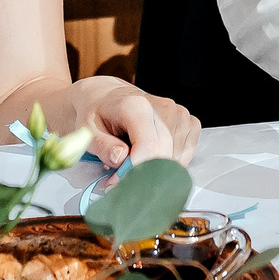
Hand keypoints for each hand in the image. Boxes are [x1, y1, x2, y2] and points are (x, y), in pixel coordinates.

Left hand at [77, 81, 199, 169]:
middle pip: (164, 155)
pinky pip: (187, 154)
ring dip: (157, 169)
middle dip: (144, 174)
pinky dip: (171, 162)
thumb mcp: (88, 130)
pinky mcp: (190, 122)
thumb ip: (104, 146)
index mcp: (136, 105)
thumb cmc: (99, 113)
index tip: (118, 182)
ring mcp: (180, 114)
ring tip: (135, 160)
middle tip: (120, 177)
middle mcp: (163, 107)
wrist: (109, 96)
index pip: (149, 146)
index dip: (135, 170)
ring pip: (177, 158)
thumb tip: (121, 160)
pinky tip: (153, 154)